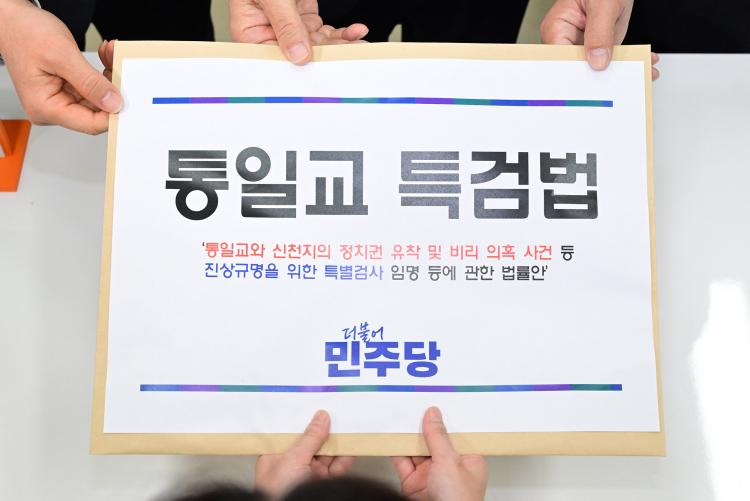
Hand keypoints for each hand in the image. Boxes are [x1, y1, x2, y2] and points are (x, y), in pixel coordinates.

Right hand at [0, 0, 121, 133]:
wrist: (12, 20)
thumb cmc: (24, 32)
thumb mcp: (61, 55)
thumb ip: (89, 82)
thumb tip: (113, 103)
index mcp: (46, 107)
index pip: (90, 124)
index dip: (113, 113)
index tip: (129, 98)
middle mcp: (52, 108)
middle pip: (96, 112)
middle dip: (112, 89)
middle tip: (119, 65)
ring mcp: (59, 100)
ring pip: (97, 99)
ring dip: (108, 77)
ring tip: (110, 55)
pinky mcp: (66, 90)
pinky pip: (92, 88)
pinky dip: (101, 73)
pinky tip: (104, 57)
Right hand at [229, 0, 367, 64]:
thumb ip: (285, 24)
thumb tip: (298, 54)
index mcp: (250, 33)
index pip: (275, 57)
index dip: (299, 64)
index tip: (323, 64)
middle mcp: (270, 33)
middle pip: (301, 54)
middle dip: (329, 53)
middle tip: (351, 52)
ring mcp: (289, 27)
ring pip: (318, 45)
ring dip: (340, 44)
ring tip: (359, 42)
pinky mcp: (304, 19)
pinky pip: (324, 32)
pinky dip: (341, 32)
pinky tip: (355, 30)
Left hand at [255, 410, 354, 497]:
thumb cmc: (279, 492)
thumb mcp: (292, 459)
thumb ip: (309, 438)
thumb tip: (321, 417)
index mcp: (276, 456)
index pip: (291, 431)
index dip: (303, 417)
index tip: (316, 401)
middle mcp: (293, 464)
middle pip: (311, 440)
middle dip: (324, 426)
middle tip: (337, 406)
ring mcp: (311, 474)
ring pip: (327, 452)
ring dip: (338, 438)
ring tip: (349, 419)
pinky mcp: (327, 483)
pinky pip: (339, 465)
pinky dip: (348, 454)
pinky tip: (354, 441)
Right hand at [392, 407, 486, 500]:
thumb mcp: (449, 462)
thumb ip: (438, 437)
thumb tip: (433, 414)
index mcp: (468, 460)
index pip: (455, 432)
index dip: (445, 416)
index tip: (434, 399)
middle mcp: (449, 466)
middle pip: (433, 439)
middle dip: (421, 424)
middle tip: (411, 402)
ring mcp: (430, 475)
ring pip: (415, 449)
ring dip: (406, 435)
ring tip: (396, 414)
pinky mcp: (412, 483)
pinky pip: (402, 462)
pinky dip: (394, 449)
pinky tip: (388, 436)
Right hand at [540, 0, 658, 79]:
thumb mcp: (603, 4)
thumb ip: (599, 32)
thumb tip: (597, 61)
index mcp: (557, 29)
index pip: (561, 61)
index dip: (576, 74)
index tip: (596, 79)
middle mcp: (568, 39)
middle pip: (579, 68)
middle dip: (603, 76)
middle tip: (623, 79)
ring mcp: (584, 43)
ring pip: (597, 66)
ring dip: (621, 70)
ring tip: (643, 70)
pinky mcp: (599, 45)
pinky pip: (610, 58)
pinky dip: (629, 60)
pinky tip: (645, 61)